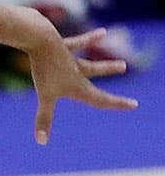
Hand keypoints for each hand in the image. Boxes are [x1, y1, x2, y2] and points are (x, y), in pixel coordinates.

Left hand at [28, 27, 137, 144]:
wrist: (43, 40)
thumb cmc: (44, 70)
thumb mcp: (45, 96)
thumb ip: (44, 119)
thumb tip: (41, 142)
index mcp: (78, 86)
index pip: (100, 99)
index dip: (117, 104)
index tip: (134, 104)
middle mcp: (78, 72)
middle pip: (97, 80)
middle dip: (110, 83)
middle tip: (128, 81)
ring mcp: (71, 58)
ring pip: (91, 64)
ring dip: (106, 67)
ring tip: (123, 66)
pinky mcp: (63, 46)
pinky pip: (78, 43)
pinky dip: (90, 39)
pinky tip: (103, 32)